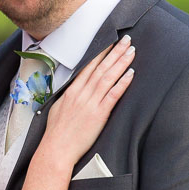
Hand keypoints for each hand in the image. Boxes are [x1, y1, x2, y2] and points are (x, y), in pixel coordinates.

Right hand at [43, 35, 133, 166]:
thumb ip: (69, 96)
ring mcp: (90, 103)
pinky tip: (131, 73)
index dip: (101, 53)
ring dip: (121, 63)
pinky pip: (113, 95)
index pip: (89, 66)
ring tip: (131, 51)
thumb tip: (76, 88)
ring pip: (108, 77)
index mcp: (72, 91)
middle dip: (115, 52)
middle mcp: (82, 94)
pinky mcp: (99, 114)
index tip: (111, 43)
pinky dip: (122, 83)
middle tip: (126, 41)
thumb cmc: (56, 132)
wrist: (57, 149)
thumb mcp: (58, 107)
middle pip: (101, 68)